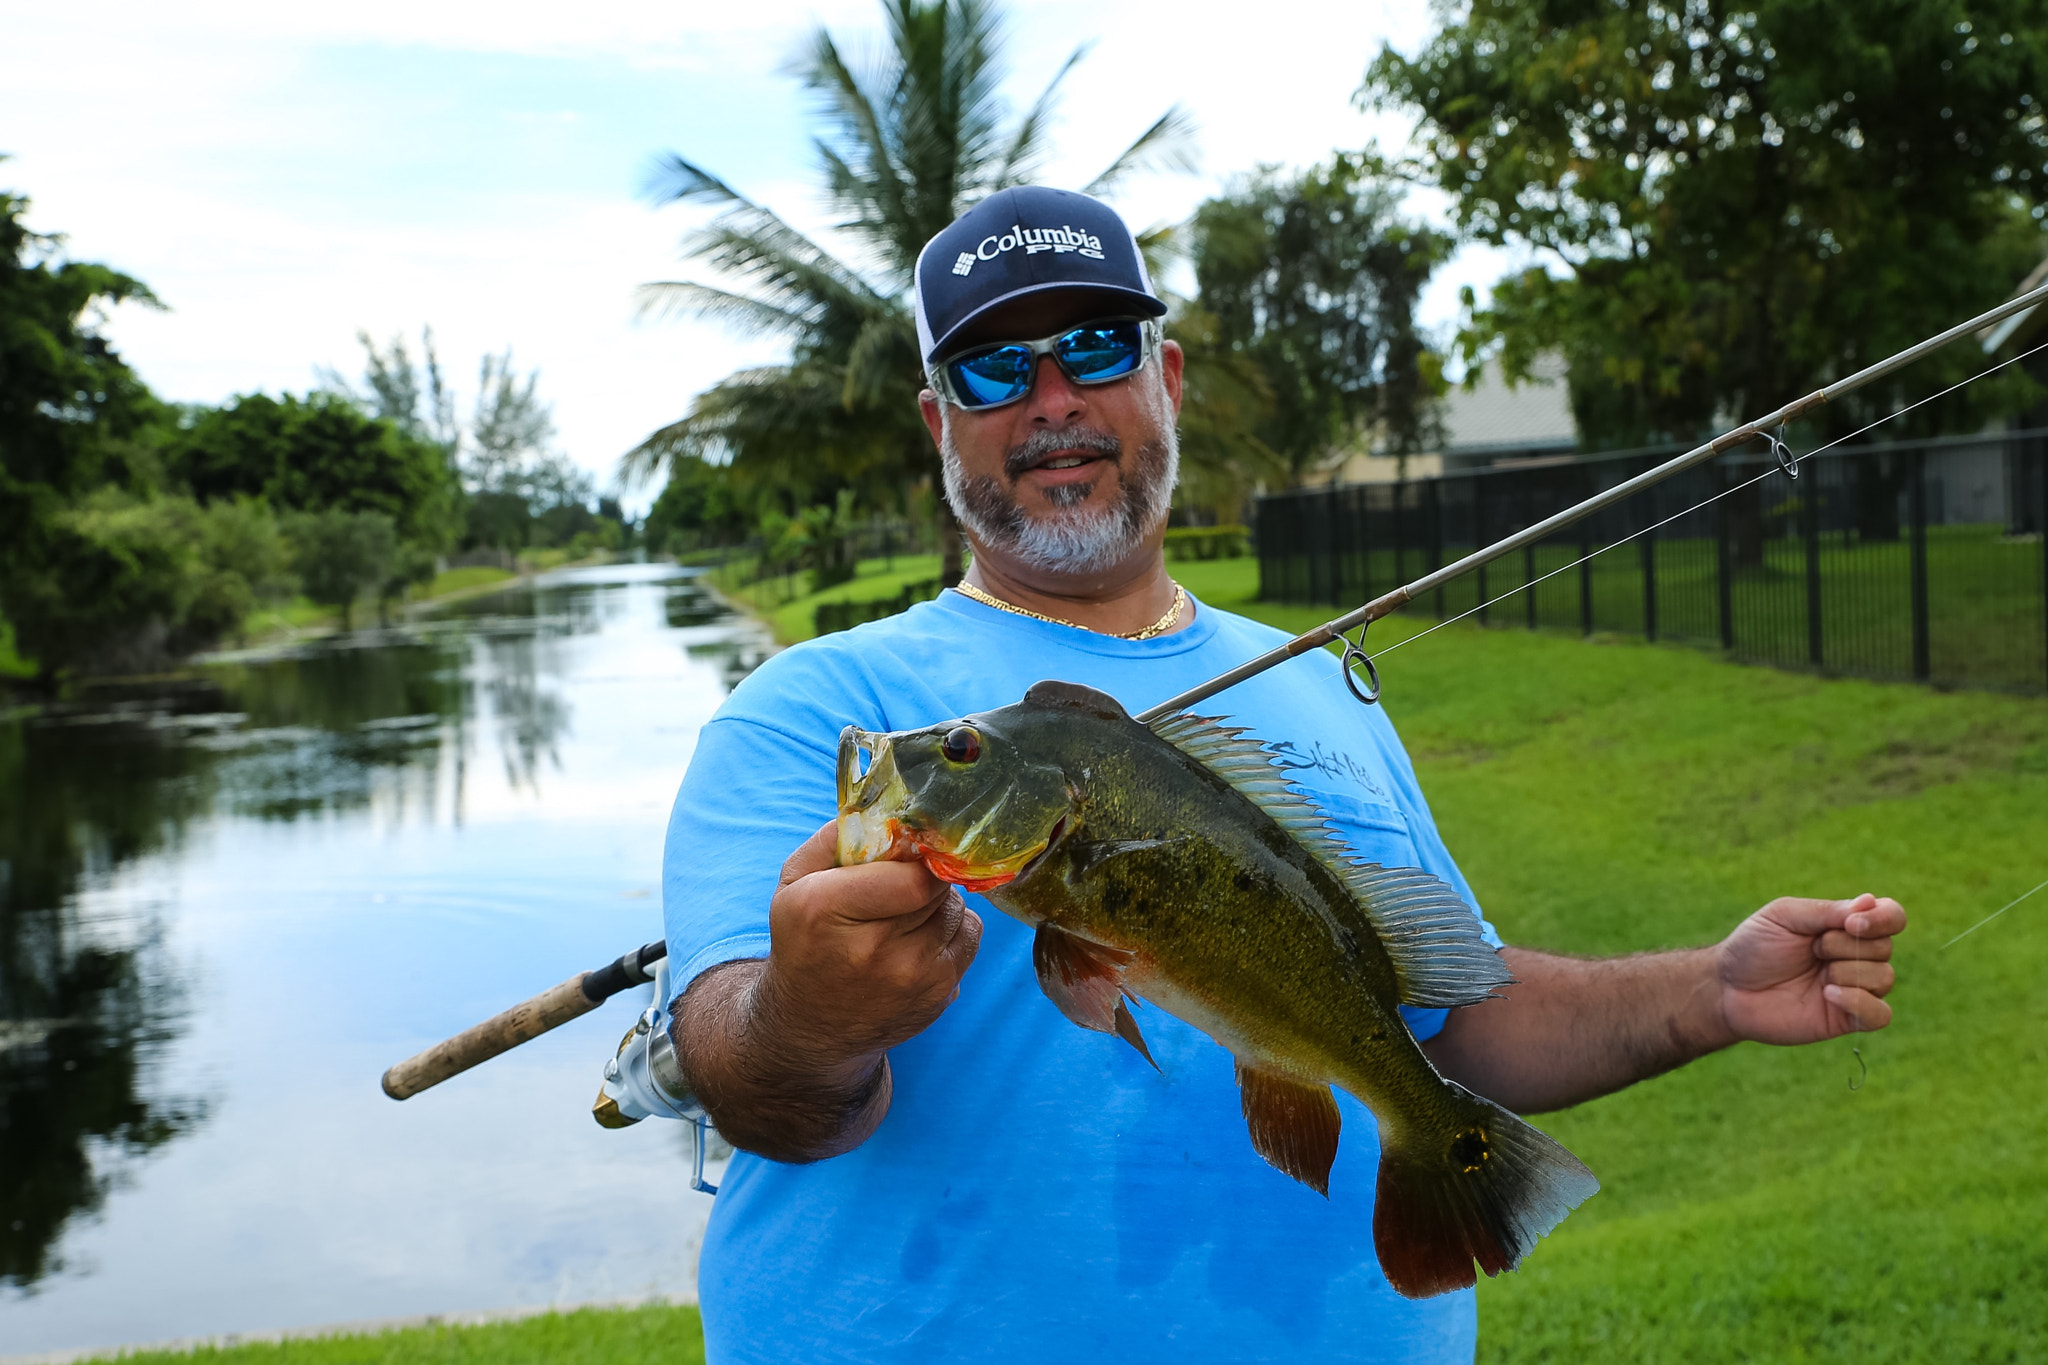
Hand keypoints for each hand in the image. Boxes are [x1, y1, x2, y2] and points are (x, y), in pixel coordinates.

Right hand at [760, 819, 982, 1073]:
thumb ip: (838, 835)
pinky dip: (954, 929)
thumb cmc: (805, 941)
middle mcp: (870, 949)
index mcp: (825, 909)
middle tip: (905, 881)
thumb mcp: (796, 882)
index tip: (912, 851)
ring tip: (905, 914)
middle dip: (927, 876)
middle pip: (936, 888)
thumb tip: (892, 807)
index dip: (919, 856)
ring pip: (958, 910)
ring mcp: (910, 979)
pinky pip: (971, 937)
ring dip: (941, 903)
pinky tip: (920, 938)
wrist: (810, 1026)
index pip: (912, 873)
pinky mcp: (938, 997)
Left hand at [1714, 893, 1904, 1046]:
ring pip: (1885, 978)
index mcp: (1845, 926)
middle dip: (1846, 945)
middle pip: (1885, 947)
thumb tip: (1870, 902)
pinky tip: (1827, 995)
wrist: (1727, 988)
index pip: (1891, 916)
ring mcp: (1853, 988)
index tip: (1852, 923)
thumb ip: (1827, 911)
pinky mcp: (1846, 1019)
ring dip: (1848, 972)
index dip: (1883, 919)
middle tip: (1812, 949)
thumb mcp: (1784, 916)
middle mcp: (1855, 956)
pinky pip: (1881, 1015)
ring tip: (1816, 976)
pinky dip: (1861, 1003)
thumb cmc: (1753, 947)